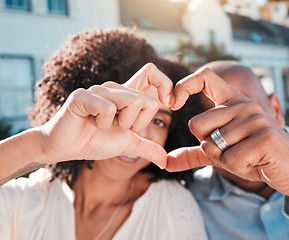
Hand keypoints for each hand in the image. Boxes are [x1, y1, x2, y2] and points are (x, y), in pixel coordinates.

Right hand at [38, 81, 166, 168]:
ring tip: (103, 125)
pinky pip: (108, 109)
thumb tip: (165, 161)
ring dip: (121, 123)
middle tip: (118, 127)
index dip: (165, 85)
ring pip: (132, 101)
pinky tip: (90, 123)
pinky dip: (102, 124)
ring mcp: (98, 90)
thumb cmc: (95, 141)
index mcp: (127, 94)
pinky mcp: (83, 96)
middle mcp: (114, 88)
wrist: (67, 148)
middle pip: (147, 100)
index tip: (168, 105)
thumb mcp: (127, 144)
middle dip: (137, 123)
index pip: (152, 73)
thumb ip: (147, 148)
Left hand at [167, 67, 288, 202]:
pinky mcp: (265, 136)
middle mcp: (243, 104)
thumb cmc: (253, 157)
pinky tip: (255, 162)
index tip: (173, 102)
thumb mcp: (220, 153)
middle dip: (208, 147)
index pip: (205, 77)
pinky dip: (238, 168)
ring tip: (247, 156)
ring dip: (225, 160)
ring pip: (212, 145)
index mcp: (232, 101)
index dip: (184, 85)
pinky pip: (230, 159)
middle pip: (196, 124)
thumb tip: (165, 162)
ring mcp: (255, 118)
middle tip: (233, 149)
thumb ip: (193, 154)